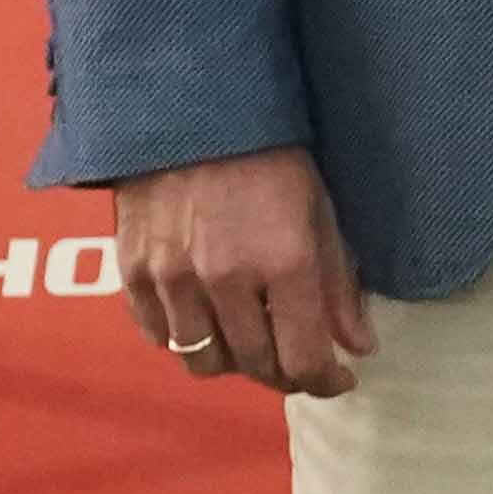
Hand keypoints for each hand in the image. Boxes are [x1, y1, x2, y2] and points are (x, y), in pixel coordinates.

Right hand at [113, 144, 374, 396]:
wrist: (190, 112)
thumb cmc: (270, 156)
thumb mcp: (321, 211)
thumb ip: (339, 285)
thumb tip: (358, 348)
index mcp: (283, 262)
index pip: (302, 359)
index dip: (324, 381)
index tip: (337, 379)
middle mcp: (225, 279)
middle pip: (254, 366)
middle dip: (283, 374)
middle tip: (299, 361)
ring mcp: (173, 279)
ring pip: (202, 361)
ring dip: (232, 361)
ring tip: (252, 339)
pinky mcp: (134, 273)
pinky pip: (159, 335)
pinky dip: (185, 338)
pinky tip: (207, 317)